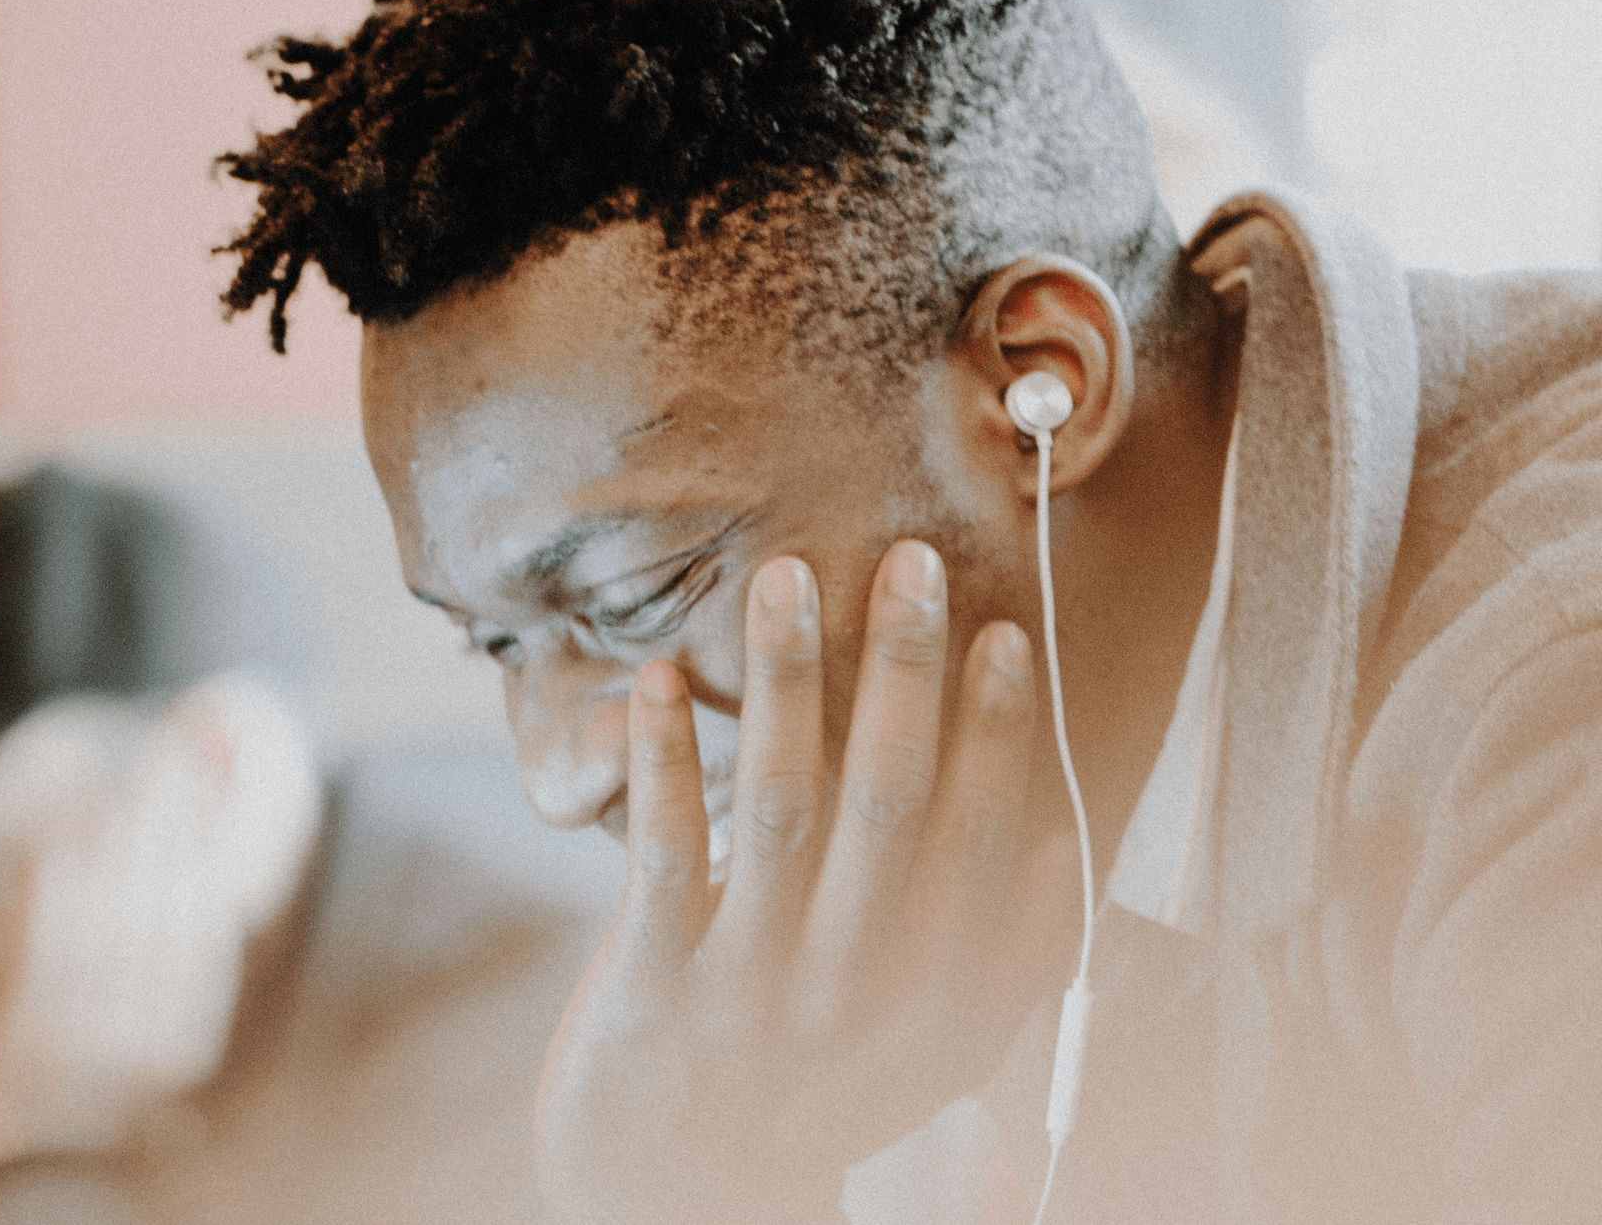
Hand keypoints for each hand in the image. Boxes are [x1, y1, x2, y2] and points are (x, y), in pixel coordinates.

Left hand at [535, 540, 1076, 1223]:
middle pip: (890, 808)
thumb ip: (1007, 953)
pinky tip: (659, 676)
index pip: (982, 843)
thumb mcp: (939, 1045)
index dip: (994, 735)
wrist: (681, 1191)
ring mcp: (752, 991)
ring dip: (788, 687)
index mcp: (937, 999)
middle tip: (910, 561)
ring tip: (787, 578)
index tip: (1000, 633)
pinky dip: (663, 763)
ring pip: (781, 811)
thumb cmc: (820, 1086)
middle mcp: (855, 991)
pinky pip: (666, 858)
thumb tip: (1066, 832)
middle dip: (903, 675)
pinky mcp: (655, 990)